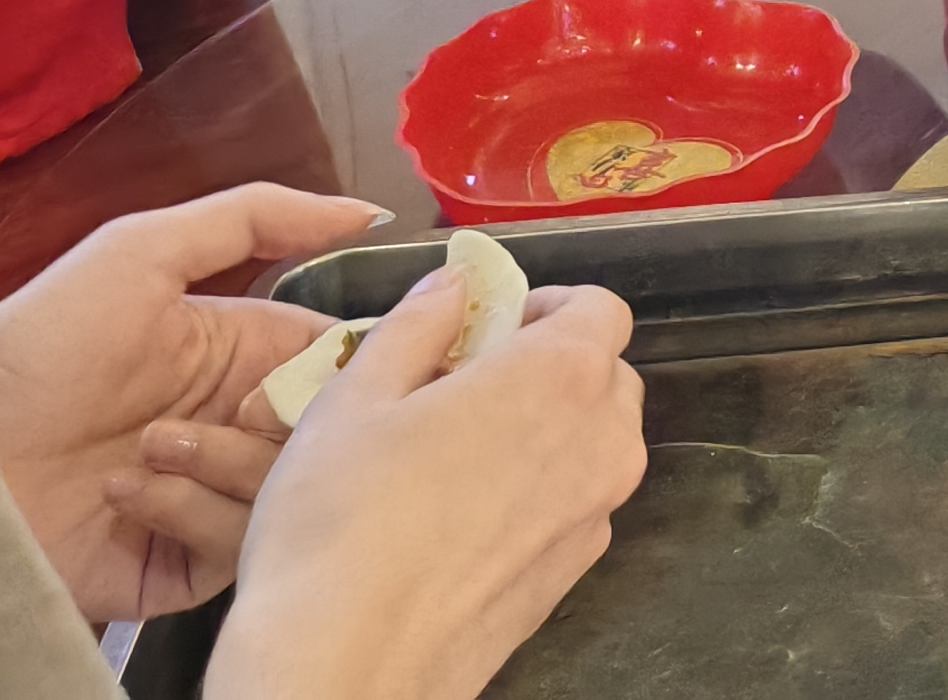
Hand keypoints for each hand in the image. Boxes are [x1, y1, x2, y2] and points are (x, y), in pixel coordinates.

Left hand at [0, 183, 390, 625]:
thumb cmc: (35, 349)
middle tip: (241, 406)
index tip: (383, 353)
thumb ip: (256, 218)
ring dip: (229, 462)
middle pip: (330, 427)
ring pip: (290, 487)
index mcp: (238, 352)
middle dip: (297, 414)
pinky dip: (191, 512)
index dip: (363, 356)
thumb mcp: (140, 251)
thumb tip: (366, 212)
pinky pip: (237, 545)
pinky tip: (128, 490)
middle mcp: (233, 426)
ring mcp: (210, 497)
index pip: (338, 355)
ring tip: (149, 447)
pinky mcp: (181, 566)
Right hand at [203, 261, 648, 699]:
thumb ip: (416, 326)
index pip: (601, 308)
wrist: (347, 668)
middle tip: (462, 387)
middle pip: (605, 374)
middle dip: (547, 366)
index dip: (547, 306)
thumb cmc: (342, 521)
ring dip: (545, 431)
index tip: (488, 326)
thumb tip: (452, 286)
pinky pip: (573, 505)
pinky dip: (538, 493)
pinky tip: (460, 518)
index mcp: (564, 376)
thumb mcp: (355, 397)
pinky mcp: (573, 575)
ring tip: (454, 453)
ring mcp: (596, 515)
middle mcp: (604, 441)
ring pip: (594, 443)